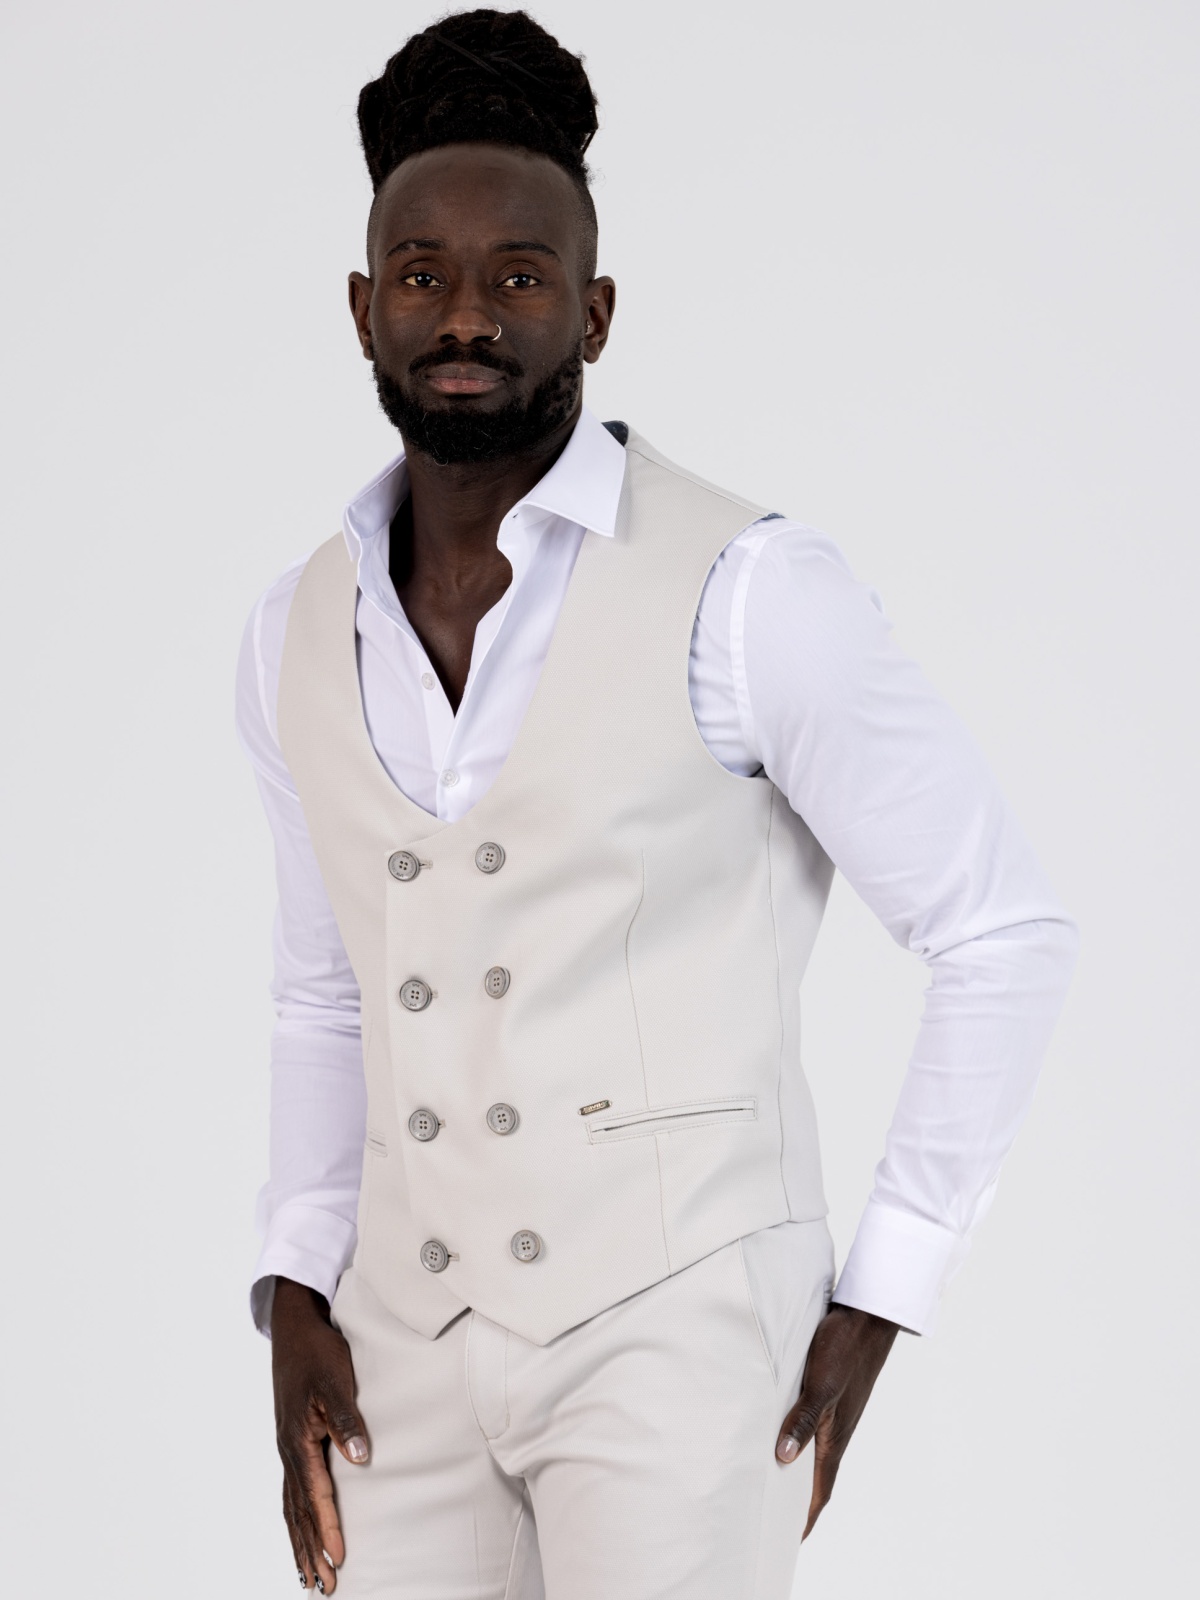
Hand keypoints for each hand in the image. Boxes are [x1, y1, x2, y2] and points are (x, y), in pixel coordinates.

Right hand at [271, 1277, 369, 1592]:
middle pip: (298, 1512)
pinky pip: (291, 1493)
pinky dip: (295, 1520)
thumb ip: (346, 1419)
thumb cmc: (319, 1354)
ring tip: (310, 1577)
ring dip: (301, 1543)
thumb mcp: (336, 1381)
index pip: (316, 1495)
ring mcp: (288, 1449)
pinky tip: (302, 1534)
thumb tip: (361, 1458)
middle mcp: (289, 1451)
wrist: (295, 1330)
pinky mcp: (292, 1444)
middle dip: (311, 1551)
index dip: (328, 1528)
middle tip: (325, 1586)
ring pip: (291, 1508)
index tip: (341, 1558)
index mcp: (299, 1440)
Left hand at [775, 1301, 899, 1539]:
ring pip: (814, 1453)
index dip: (806, 1517)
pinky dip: (798, 1441)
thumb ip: (803, 1420)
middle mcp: (837, 1431)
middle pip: (816, 1478)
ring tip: (772, 1483)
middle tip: (775, 1520)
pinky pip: (813, 1430)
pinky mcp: (832, 1396)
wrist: (866, 1316)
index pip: (820, 1490)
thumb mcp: (821, 1385)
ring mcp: (836, 1414)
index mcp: (835, 1438)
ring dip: (796, 1471)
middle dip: (798, 1502)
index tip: (791, 1540)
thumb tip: (782, 1458)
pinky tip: (782, 1433)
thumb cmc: (845, 1348)